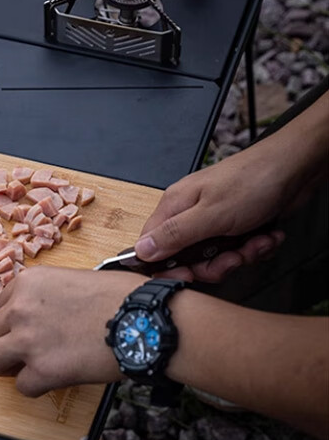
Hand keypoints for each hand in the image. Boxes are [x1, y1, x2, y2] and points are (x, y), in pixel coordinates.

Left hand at [0, 266, 144, 396]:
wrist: (145, 320)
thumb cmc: (124, 297)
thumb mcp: (77, 279)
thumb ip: (50, 294)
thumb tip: (46, 312)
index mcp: (29, 282)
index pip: (1, 304)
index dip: (15, 319)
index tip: (29, 326)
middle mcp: (20, 308)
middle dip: (6, 342)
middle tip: (25, 350)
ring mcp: (27, 340)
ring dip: (8, 366)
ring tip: (27, 369)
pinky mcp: (41, 370)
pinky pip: (21, 387)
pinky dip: (36, 387)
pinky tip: (55, 380)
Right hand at [135, 140, 288, 282]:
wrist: (298, 166)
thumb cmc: (256, 179)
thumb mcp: (211, 214)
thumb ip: (173, 234)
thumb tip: (141, 251)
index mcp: (175, 207)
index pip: (152, 247)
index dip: (167, 267)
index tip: (189, 273)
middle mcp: (191, 214)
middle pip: (187, 258)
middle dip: (215, 264)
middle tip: (232, 256)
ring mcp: (213, 220)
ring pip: (215, 257)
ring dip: (240, 255)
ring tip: (255, 241)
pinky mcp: (235, 225)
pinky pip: (235, 251)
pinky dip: (254, 248)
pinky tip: (264, 236)